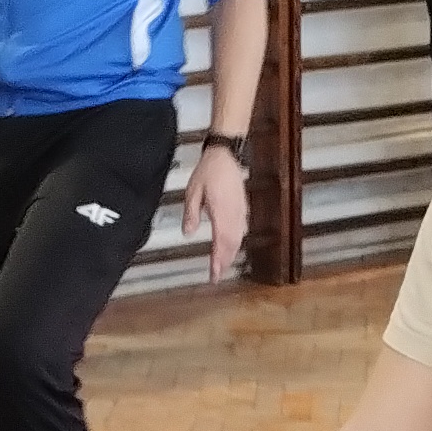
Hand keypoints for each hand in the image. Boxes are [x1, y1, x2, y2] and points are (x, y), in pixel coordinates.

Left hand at [185, 142, 249, 271]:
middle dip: (225, 262)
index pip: (220, 243)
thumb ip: (191, 214)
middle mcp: (233, 215)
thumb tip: (188, 233)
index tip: (214, 275)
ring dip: (231, 253)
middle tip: (217, 275)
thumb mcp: (193, 192)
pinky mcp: (242, 207)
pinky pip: (241, 229)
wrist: (226, 155)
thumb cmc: (209, 171)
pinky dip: (236, 241)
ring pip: (238, 238)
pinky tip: (232, 245)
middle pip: (232, 245)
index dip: (218, 261)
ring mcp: (240, 211)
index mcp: (221, 213)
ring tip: (224, 265)